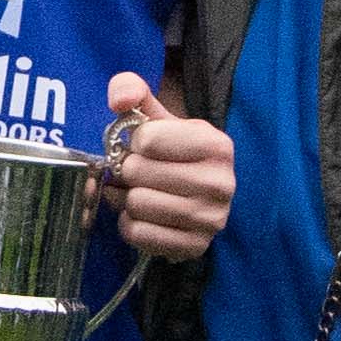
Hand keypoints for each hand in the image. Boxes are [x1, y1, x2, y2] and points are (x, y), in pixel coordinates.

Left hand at [102, 72, 234, 257]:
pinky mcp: (195, 247)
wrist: (197, 195)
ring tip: (140, 191)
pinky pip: (137, 233)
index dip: (136, 141)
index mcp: (217, 145)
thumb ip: (133, 92)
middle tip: (138, 172)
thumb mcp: (159, 118)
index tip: (146, 146)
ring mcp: (211, 219)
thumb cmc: (173, 152)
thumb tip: (119, 100)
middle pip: (138, 173)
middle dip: (128, 171)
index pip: (147, 139)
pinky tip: (144, 215)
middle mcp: (221, 183)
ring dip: (127, 198)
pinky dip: (130, 224)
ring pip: (137, 204)